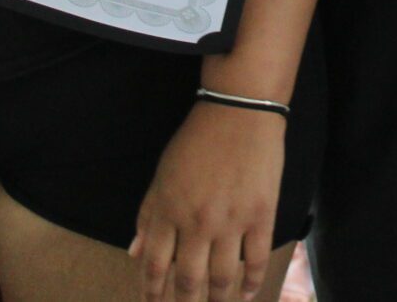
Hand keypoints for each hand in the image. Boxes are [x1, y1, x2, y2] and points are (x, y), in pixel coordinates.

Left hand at [129, 101, 284, 300]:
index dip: (152, 291)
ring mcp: (231, 221)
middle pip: (188, 279)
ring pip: (222, 277)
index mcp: (168, 211)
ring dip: (218, 300)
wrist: (240, 113)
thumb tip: (134, 253)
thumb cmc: (196, 141)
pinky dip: (251, 282)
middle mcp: (197, 222)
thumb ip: (147, 215)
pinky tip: (247, 294)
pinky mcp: (261, 216)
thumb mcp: (162, 175)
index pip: (154, 264)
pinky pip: (256, 259)